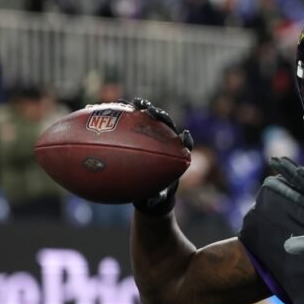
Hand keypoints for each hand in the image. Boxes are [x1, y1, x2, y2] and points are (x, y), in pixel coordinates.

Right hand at [130, 97, 191, 214]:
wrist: (149, 192)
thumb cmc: (156, 197)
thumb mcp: (156, 200)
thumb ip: (155, 199)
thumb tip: (152, 200)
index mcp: (175, 156)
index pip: (184, 144)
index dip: (186, 139)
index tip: (185, 135)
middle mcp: (166, 143)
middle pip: (167, 126)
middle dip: (161, 116)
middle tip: (151, 112)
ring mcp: (153, 137)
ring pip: (150, 120)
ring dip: (144, 110)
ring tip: (134, 103)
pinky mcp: (139, 134)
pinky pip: (132, 124)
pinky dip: (124, 118)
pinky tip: (117, 114)